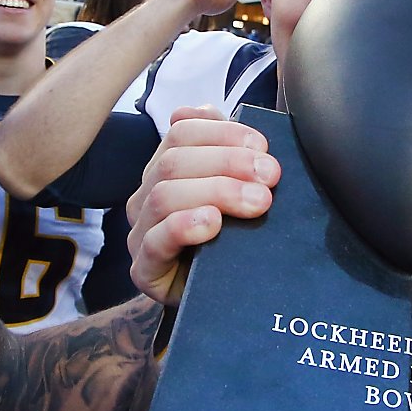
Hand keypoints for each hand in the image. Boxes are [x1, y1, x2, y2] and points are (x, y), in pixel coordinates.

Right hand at [127, 108, 279, 303]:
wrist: (224, 301)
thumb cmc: (231, 240)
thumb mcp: (235, 191)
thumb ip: (225, 149)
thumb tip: (209, 109)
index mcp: (166, 169)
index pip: (182, 132)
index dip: (224, 133)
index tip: (263, 147)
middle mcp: (146, 196)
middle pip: (174, 161)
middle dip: (228, 163)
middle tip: (270, 177)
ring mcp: (141, 232)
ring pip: (165, 195)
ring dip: (217, 191)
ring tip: (257, 202)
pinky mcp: (144, 270)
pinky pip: (155, 242)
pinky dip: (184, 226)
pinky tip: (212, 224)